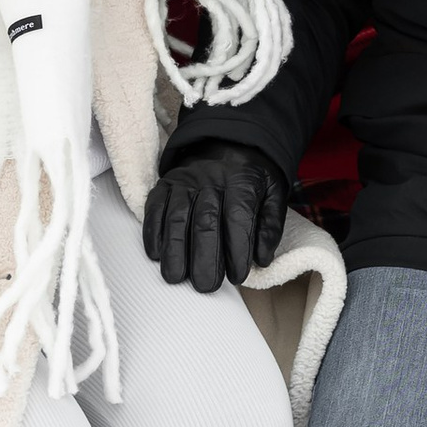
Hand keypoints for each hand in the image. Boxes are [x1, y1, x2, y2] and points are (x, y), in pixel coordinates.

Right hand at [143, 140, 287, 290]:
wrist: (229, 140)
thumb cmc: (253, 176)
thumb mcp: (274, 192)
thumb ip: (271, 225)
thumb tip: (262, 259)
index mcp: (242, 180)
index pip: (238, 217)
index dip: (237, 249)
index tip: (238, 275)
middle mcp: (211, 179)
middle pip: (205, 220)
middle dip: (204, 257)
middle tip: (205, 285)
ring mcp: (185, 180)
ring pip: (177, 216)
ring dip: (175, 249)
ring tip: (176, 277)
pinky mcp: (166, 183)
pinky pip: (155, 206)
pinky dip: (152, 231)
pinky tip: (156, 254)